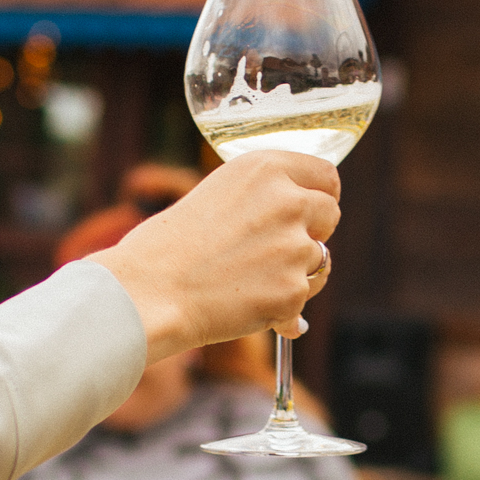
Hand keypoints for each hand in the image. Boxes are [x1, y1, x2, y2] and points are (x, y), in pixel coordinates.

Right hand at [95, 152, 340, 361]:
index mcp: (266, 169)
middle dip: (312, 233)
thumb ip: (262, 196)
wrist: (149, 292)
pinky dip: (282, 311)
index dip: (320, 195)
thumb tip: (301, 212)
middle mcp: (287, 201)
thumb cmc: (170, 246)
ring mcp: (294, 247)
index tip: (310, 210)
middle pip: (330, 215)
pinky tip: (247, 307)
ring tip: (248, 280)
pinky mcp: (292, 290)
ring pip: (319, 261)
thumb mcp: (217, 193)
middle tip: (275, 249)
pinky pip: (301, 301)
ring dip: (294, 273)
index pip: (326, 176)